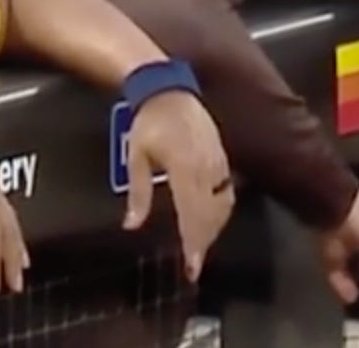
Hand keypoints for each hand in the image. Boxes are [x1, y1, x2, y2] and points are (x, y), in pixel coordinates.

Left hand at [121, 90, 234, 281]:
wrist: (170, 91)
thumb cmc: (148, 124)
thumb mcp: (136, 157)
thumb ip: (138, 193)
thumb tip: (132, 225)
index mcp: (183, 168)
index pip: (192, 214)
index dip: (193, 243)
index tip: (192, 267)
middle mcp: (206, 168)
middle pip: (210, 215)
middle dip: (203, 243)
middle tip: (193, 266)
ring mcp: (218, 162)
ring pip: (222, 205)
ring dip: (212, 229)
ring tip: (200, 246)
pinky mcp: (223, 157)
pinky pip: (226, 192)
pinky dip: (220, 211)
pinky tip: (210, 220)